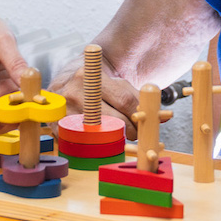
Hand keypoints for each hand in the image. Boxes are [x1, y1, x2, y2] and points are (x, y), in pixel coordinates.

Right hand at [50, 58, 167, 140]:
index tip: (145, 123)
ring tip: (119, 137)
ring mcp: (64, 110)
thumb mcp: (117, 83)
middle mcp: (75, 90)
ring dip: (113, 140)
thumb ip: (138, 99)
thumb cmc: (98, 83)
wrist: (66, 80)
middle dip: (129, 131)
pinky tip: (100, 142)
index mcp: (92, 75)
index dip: (138, 115)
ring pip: (97, 134)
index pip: (124, 100)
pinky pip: (81, 142)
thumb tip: (164, 117)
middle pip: (112, 119)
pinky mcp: (56, 126)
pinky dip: (94, 145)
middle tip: (135, 134)